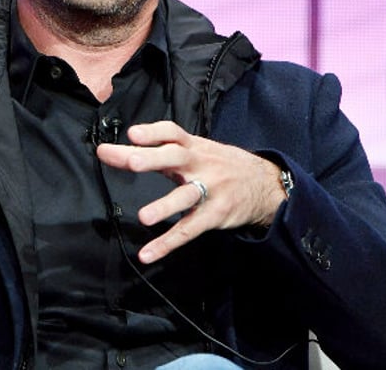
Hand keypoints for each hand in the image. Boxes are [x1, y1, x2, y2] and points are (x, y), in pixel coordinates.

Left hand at [96, 121, 284, 263]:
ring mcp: (210, 189)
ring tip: (144, 217)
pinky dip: (167, 243)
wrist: (264, 183)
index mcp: (193, 147)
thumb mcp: (197, 150)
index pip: (172, 133)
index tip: (132, 134)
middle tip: (131, 161)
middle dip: (153, 158)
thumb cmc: (221, 165)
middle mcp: (200, 164)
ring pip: (186, 196)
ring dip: (165, 207)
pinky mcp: (215, 215)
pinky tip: (148, 253)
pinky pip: (189, 230)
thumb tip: (120, 151)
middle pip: (175, 157)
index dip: (153, 132)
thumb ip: (160, 151)